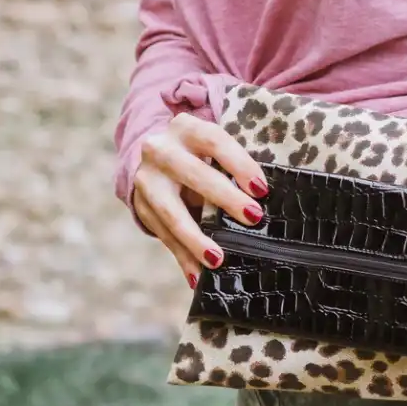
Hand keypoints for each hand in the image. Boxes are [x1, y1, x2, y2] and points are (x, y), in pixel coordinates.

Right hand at [130, 113, 267, 287]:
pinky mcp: (141, 207)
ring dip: (195, 238)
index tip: (261, 189)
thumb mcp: (215, 150)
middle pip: (193, 174)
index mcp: (186, 128)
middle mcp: (160, 149)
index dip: (239, 164)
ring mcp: (146, 179)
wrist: (158, 157)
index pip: (215, 141)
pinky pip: (163, 236)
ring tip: (217, 260)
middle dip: (224, 198)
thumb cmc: (202, 155)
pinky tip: (196, 277)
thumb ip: (234, 168)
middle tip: (253, 218)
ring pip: (170, 211)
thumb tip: (265, 199)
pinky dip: (182, 257)